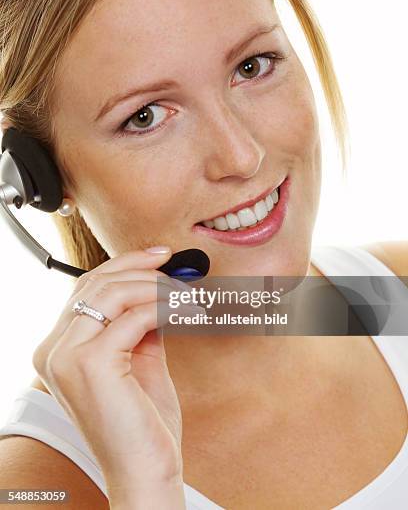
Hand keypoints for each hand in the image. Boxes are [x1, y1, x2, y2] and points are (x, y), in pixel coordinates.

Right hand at [32, 247, 203, 501]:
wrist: (145, 470)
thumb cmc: (142, 422)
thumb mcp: (139, 361)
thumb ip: (139, 324)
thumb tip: (158, 288)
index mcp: (59, 349)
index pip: (86, 289)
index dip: (123, 265)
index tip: (157, 257)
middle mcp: (53, 349)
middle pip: (95, 283)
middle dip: (139, 267)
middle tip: (174, 265)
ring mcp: (67, 356)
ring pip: (112, 293)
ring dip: (154, 286)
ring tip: (184, 292)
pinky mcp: (91, 363)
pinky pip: (133, 316)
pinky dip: (163, 307)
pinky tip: (184, 311)